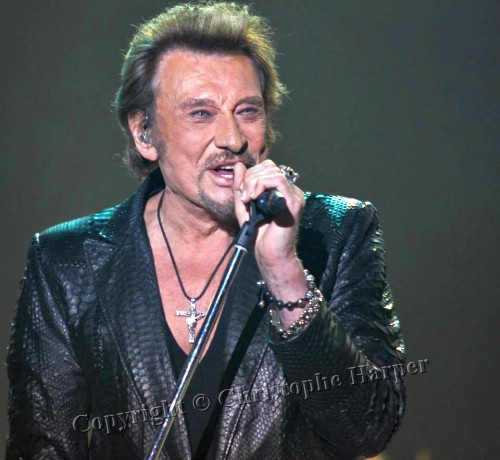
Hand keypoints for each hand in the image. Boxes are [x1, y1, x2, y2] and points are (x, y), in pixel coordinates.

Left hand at [233, 160, 307, 323]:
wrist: (269, 255)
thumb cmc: (259, 234)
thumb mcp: (244, 206)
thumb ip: (241, 186)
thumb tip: (239, 165)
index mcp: (281, 191)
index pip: (268, 168)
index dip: (251, 175)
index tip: (242, 193)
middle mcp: (291, 191)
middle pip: (270, 167)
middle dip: (251, 178)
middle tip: (244, 196)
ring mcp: (295, 196)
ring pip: (274, 172)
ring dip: (254, 182)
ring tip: (248, 199)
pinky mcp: (294, 203)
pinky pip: (279, 182)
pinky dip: (262, 185)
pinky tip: (254, 198)